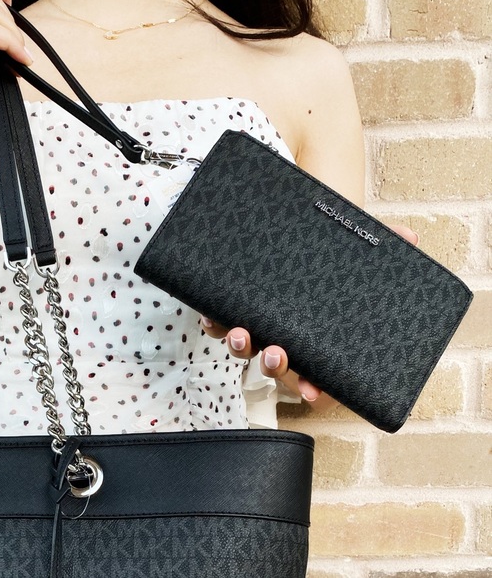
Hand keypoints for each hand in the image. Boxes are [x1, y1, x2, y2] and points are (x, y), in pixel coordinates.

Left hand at [201, 224, 419, 407]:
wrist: (293, 227)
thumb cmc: (329, 249)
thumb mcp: (356, 246)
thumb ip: (382, 242)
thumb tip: (409, 237)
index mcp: (315, 336)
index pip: (317, 372)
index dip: (314, 388)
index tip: (313, 393)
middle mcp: (285, 334)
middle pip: (277, 363)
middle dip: (275, 366)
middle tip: (277, 355)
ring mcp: (258, 321)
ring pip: (247, 347)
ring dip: (243, 346)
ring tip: (242, 334)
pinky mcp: (234, 304)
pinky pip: (220, 321)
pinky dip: (214, 322)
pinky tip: (211, 314)